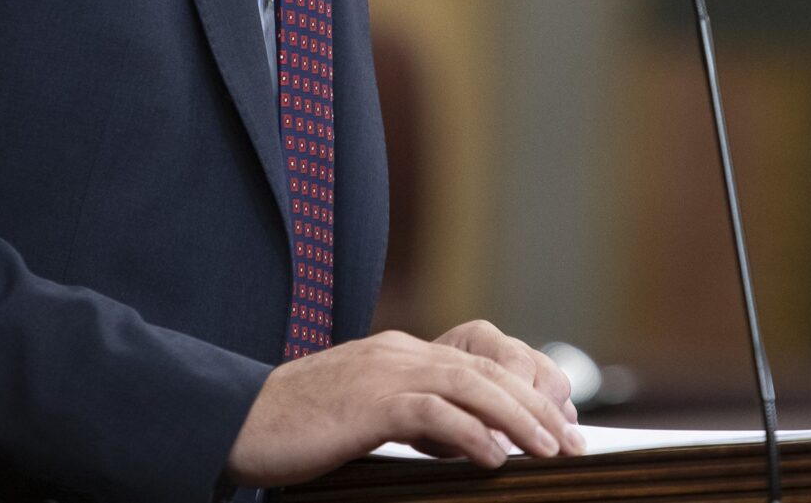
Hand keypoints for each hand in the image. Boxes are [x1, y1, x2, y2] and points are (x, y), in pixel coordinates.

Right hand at [223, 326, 586, 486]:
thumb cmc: (297, 427)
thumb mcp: (367, 417)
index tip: (557, 423)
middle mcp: (401, 353)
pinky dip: (470, 433)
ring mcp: (386, 372)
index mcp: (401, 354)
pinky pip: (433, 413)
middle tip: (573, 442)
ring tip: (550, 450)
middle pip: (487, 370)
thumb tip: (469, 443)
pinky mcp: (370, 403)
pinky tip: (495, 458)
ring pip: (471, 386)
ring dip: (518, 419)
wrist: (237, 419)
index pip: (479, 363)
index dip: (524, 390)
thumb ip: (415, 418)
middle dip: (536, 406)